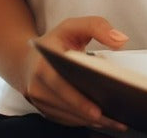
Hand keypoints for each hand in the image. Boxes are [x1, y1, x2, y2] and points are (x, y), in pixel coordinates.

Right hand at [23, 16, 129, 130]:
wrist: (27, 58)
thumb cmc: (54, 42)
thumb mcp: (73, 26)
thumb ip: (97, 26)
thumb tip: (119, 40)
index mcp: (43, 64)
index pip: (61, 85)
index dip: (79, 100)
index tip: (97, 110)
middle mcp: (37, 85)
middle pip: (66, 106)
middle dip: (91, 115)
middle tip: (115, 120)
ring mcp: (39, 101)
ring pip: (67, 116)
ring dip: (90, 121)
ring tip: (114, 121)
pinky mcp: (45, 110)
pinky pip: (65, 119)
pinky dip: (83, 121)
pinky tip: (101, 119)